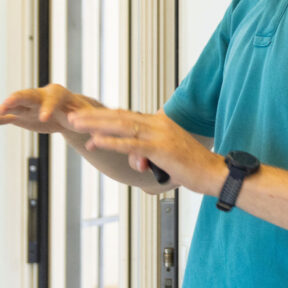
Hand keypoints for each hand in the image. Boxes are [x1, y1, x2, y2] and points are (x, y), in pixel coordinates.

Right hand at [0, 84, 95, 136]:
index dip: (48, 107)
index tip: (44, 118)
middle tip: (6, 107)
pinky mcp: (20, 115)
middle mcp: (41, 96)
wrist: (71, 114)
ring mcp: (28, 105)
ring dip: (5, 106)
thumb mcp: (87, 116)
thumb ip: (88, 123)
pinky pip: (4, 117)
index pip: (53, 98)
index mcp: (59, 94)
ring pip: (15, 103)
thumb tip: (92, 135)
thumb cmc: (81, 114)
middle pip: (28, 95)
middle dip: (17, 99)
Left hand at [67, 109, 222, 192]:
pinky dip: (111, 142)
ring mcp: (160, 135)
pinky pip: (131, 144)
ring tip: (76, 123)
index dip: (104, 116)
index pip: (127, 116)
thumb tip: (136, 160)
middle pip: (120, 116)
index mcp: (160, 123)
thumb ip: (149, 155)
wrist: (214, 172)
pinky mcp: (161, 149)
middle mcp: (159, 124)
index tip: (85, 115)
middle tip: (72, 115)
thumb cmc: (194, 166)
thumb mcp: (166, 157)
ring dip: (96, 124)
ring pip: (122, 126)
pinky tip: (95, 141)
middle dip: (94, 116)